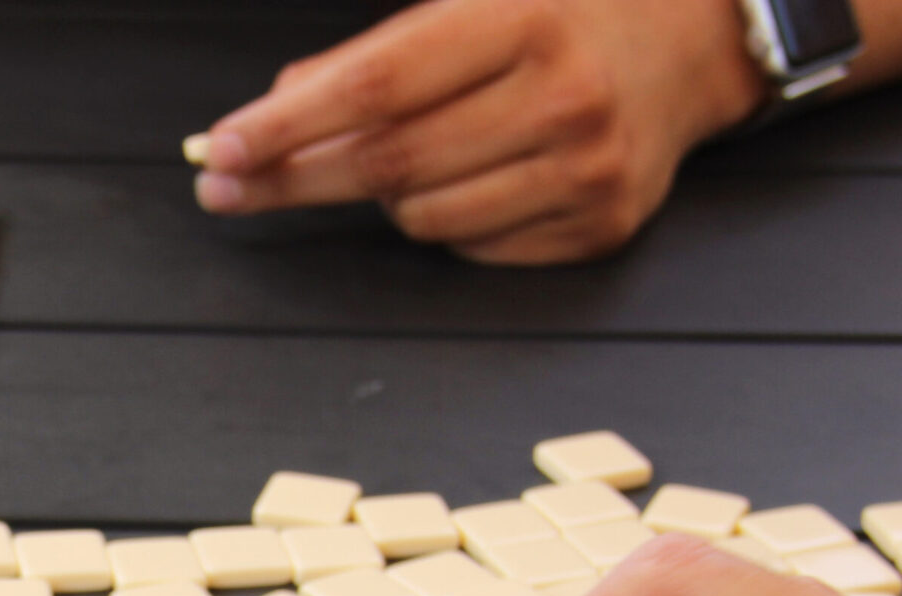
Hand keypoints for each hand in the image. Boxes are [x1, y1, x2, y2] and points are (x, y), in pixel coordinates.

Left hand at [192, 0, 765, 262]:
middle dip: (293, 177)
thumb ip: (375, 55)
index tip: (219, 148)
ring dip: (387, 196)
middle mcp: (562, 93)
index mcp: (524, 16)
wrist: (699, 37)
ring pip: (423, 218)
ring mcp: (586, 168)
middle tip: (223, 183)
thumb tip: (276, 109)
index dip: (288, 126)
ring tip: (405, 155)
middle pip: (388, 163)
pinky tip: (474, 178)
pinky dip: (450, 221)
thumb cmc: (567, 12)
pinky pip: (473, 248)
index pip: (377, 85)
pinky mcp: (598, 226)